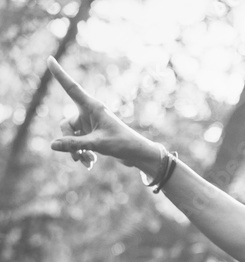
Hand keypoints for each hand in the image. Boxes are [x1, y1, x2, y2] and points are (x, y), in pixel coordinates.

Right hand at [46, 56, 159, 172]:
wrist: (138, 155)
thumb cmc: (123, 144)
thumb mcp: (97, 144)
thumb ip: (75, 144)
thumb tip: (53, 145)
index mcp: (93, 107)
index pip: (71, 88)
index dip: (59, 74)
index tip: (50, 58)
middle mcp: (89, 113)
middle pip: (66, 124)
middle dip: (68, 141)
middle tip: (76, 156)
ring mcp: (90, 124)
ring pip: (71, 136)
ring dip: (76, 150)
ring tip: (85, 162)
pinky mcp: (92, 134)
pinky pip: (78, 143)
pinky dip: (82, 152)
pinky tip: (89, 163)